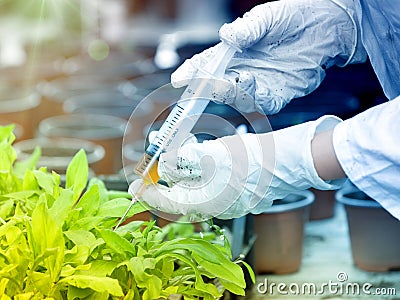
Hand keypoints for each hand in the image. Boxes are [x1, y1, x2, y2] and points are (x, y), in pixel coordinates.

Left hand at [129, 116, 344, 218]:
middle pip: (182, 193)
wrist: (288, 161)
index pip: (169, 203)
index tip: (135, 185)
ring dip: (186, 167)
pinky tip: (202, 150)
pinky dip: (202, 167)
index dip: (149, 194)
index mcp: (207, 203)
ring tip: (183, 146)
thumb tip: (166, 164)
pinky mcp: (236, 189)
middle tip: (160, 156)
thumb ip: (184, 161)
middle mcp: (215, 205)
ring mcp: (227, 198)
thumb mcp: (212, 156)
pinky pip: (211, 181)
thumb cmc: (253, 160)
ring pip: (197, 185)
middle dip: (169, 173)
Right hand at [171, 0, 365, 113]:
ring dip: (230, 92)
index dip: (191, 73)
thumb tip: (227, 37)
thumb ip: (247, 30)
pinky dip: (253, 97)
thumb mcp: (267, 18)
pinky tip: (252, 82)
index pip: (206, 65)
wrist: (325, 26)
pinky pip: (260, 103)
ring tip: (235, 78)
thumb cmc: (293, 16)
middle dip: (206, 88)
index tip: (180, 79)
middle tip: (202, 85)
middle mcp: (242, 71)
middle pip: (216, 85)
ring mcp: (258, 85)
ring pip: (236, 97)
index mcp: (233, 52)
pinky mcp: (276, 95)